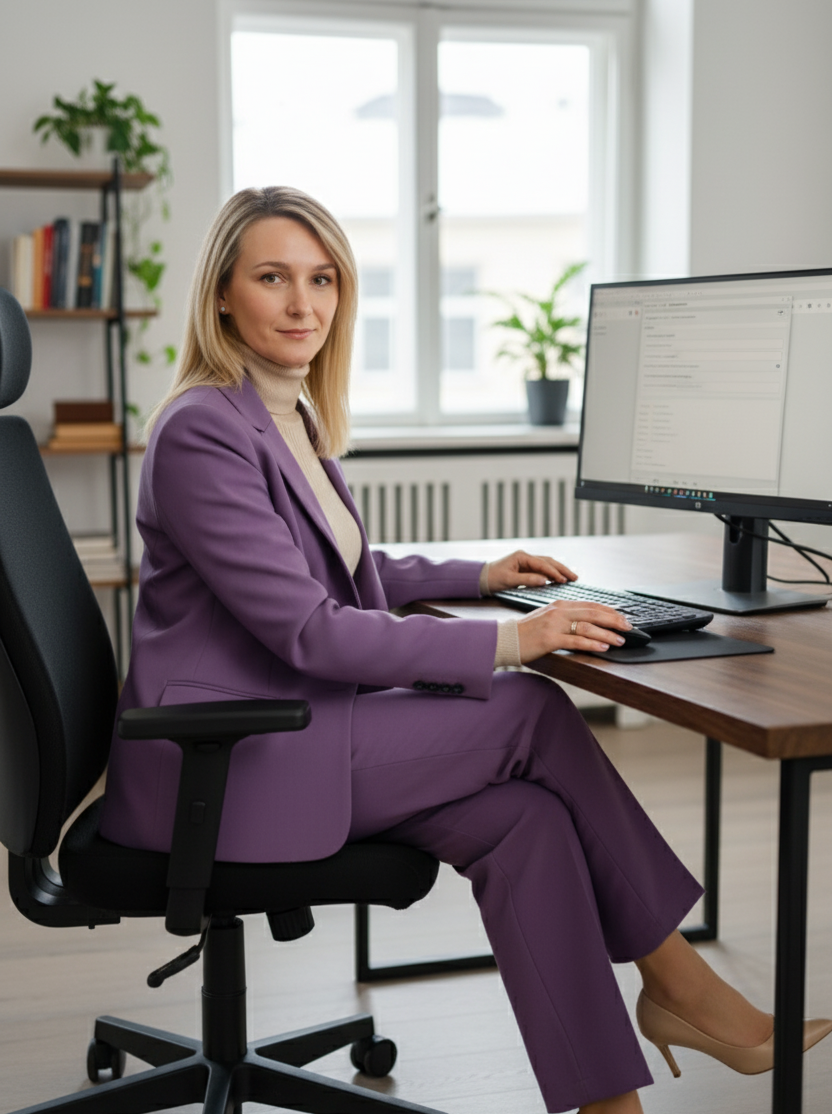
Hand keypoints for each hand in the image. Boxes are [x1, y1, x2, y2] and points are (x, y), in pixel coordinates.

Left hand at [485, 549, 577, 593]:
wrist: (482, 578)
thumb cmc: (493, 578)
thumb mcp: (509, 580)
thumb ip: (527, 580)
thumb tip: (544, 580)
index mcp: (522, 557)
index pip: (543, 564)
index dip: (554, 572)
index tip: (564, 580)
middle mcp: (526, 557)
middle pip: (548, 562)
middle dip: (562, 569)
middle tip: (575, 578)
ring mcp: (526, 562)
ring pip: (547, 565)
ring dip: (559, 571)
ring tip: (571, 578)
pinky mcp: (526, 568)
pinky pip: (542, 570)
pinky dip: (551, 574)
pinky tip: (558, 580)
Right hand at [516, 600, 632, 662]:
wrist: (506, 639)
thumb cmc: (527, 631)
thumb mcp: (548, 617)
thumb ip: (566, 617)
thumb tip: (588, 622)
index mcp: (560, 605)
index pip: (591, 605)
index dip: (610, 611)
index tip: (623, 617)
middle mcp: (559, 611)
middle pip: (593, 613)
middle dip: (614, 620)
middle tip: (629, 627)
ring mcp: (554, 625)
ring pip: (587, 627)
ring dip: (607, 634)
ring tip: (620, 640)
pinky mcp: (550, 639)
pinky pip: (576, 641)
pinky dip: (592, 644)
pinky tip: (603, 647)